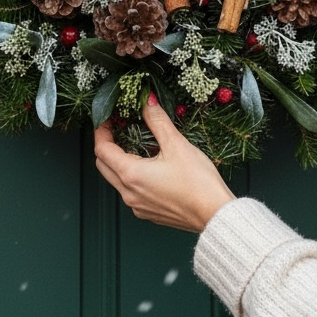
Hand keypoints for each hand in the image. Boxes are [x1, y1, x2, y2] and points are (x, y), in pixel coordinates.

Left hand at [94, 98, 236, 231]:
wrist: (215, 214)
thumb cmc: (198, 183)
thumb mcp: (177, 145)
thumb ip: (157, 121)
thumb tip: (147, 102)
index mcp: (131, 175)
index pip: (101, 150)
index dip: (101, 131)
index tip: (108, 120)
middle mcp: (129, 193)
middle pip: (104, 166)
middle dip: (107, 146)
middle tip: (118, 130)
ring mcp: (137, 206)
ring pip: (116, 180)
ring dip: (120, 162)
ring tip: (137, 146)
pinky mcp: (148, 213)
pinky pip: (131, 192)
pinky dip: (133, 177)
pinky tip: (151, 167)